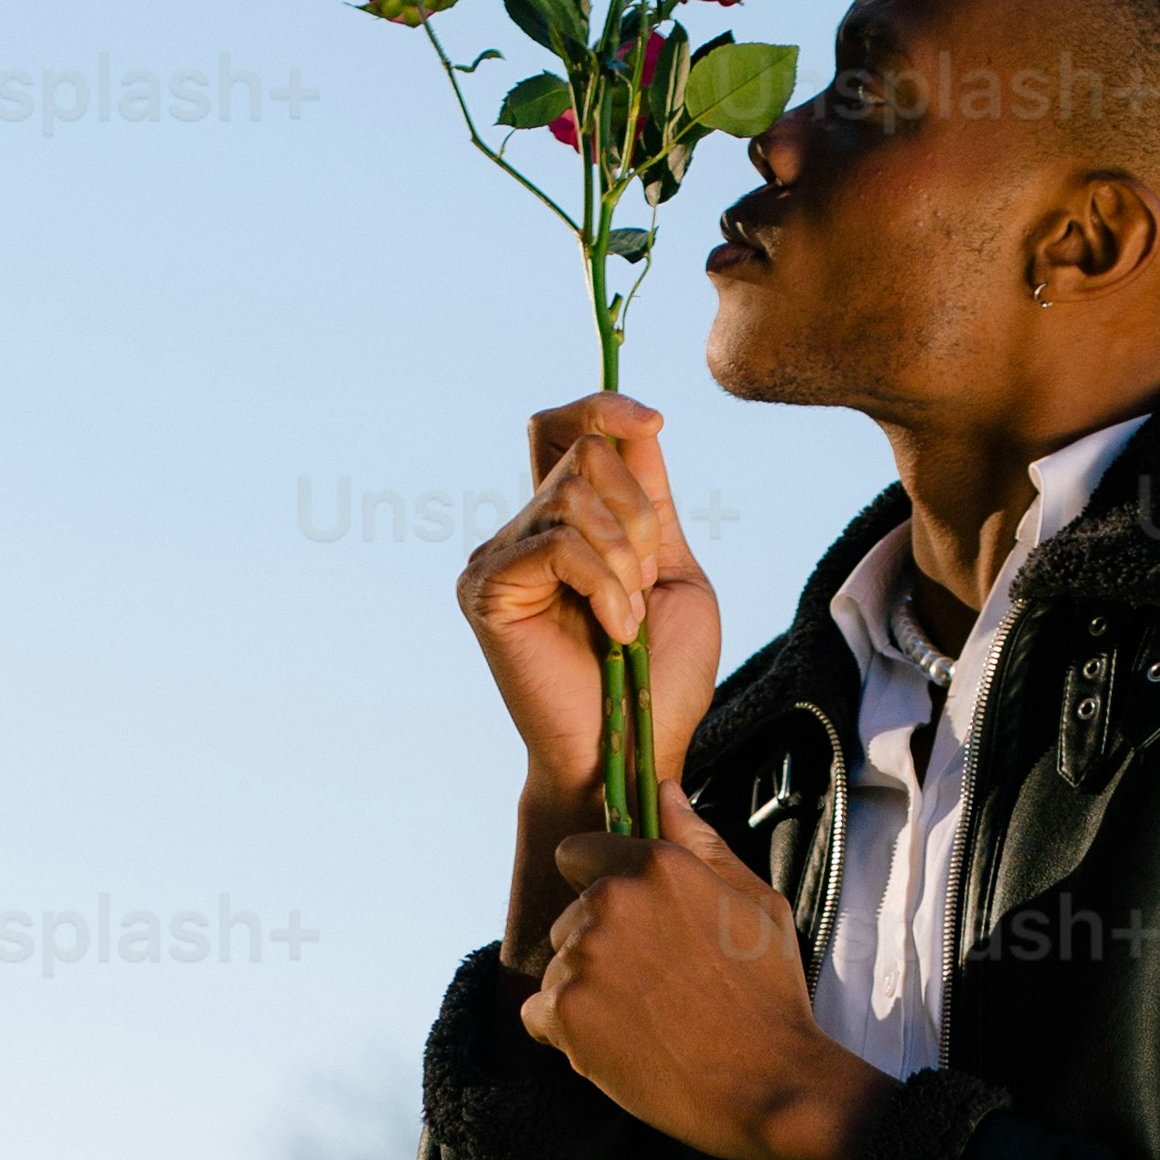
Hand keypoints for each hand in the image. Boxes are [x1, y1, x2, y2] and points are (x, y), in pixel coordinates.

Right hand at [459, 397, 720, 822]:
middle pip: (583, 453)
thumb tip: (640, 423)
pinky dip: (604, 583)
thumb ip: (650, 501)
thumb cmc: (656, 681)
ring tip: (628, 621)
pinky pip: (558, 544)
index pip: (565, 429)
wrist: (630, 753)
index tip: (652, 421)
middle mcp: (526, 532)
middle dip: (636, 514)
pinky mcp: (487, 590)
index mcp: (568, 525)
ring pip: (573, 495)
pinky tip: (614, 631)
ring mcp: (500, 558)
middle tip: (642, 586)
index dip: (603, 406)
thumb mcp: (672, 572)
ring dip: (623, 558)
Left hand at [524, 788, 895, 1159]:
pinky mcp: (566, 1013)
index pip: (578, 854)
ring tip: (645, 1024)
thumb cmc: (770, 996)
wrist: (770, 1084)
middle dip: (598, 951)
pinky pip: (538, 1016)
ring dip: (587, 997)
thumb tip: (664, 792)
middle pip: (568, 920)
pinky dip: (568, 1037)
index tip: (630, 927)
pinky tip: (619, 1048)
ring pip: (556, 971)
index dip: (599, 888)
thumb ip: (702, 844)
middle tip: (655, 991)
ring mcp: (584, 958)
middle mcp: (611, 902)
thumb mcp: (756, 904)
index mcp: (656, 867)